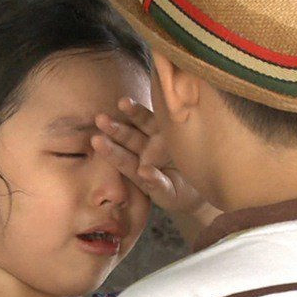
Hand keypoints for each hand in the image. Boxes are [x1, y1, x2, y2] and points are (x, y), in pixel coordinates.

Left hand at [91, 97, 203, 213]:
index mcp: (140, 167)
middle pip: (129, 137)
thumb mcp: (168, 194)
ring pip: (145, 123)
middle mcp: (147, 149)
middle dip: (116, 128)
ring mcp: (161, 137)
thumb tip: (143, 171)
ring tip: (122, 102)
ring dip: (134, 113)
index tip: (96, 140)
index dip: (110, 150)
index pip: (122, 159)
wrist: (201, 187)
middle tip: (100, 119)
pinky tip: (153, 104)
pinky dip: (161, 113)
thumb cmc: (179, 193)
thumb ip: (156, 184)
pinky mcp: (174, 128)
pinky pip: (167, 119)